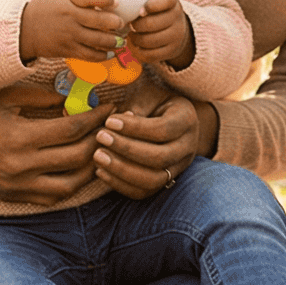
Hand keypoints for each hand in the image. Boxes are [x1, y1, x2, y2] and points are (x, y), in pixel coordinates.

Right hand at [0, 82, 110, 204]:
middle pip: (76, 158)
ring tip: (98, 149)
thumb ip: (41, 96)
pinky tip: (74, 169)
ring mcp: (14, 186)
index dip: (96, 117)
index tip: (109, 106)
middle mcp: (19, 168)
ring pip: (68, 186)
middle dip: (99, 140)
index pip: (72, 130)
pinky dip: (67, 186)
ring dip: (89, 169)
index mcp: (18, 138)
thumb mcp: (3, 94)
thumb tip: (76, 95)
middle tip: (109, 126)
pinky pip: (48, 198)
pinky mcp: (8, 196)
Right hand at [20, 0, 128, 63]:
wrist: (23, 30)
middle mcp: (69, 18)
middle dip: (115, 24)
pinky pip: (89, 55)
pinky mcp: (67, 50)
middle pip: (98, 21)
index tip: (115, 2)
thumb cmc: (45, 10)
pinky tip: (109, 53)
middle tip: (122, 25)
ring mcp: (69, 36)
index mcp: (67, 1)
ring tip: (120, 41)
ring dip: (113, 42)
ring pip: (97, 41)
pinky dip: (102, 56)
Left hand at [95, 91, 215, 198]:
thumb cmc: (154, 99)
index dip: (135, 128)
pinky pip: (143, 192)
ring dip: (122, 170)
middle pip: (159, 158)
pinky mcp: (164, 181)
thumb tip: (116, 125)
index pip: (163, 129)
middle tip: (100, 137)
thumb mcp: (148, 92)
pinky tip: (100, 171)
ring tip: (98, 156)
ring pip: (153, 180)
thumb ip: (136, 105)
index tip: (109, 121)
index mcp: (187, 119)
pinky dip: (120, 184)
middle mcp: (188, 146)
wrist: (167, 114)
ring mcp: (178, 167)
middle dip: (126, 149)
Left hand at [122, 0, 197, 70]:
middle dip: (136, 26)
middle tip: (130, 25)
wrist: (176, 29)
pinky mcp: (171, 51)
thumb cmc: (157, 11)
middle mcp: (177, 18)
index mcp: (172, 1)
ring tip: (132, 35)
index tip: (139, 11)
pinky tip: (136, 46)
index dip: (150, 6)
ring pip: (149, 41)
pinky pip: (150, 55)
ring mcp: (176, 36)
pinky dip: (139, 52)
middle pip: (151, 24)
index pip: (165, 1)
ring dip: (135, 39)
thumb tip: (118, 0)